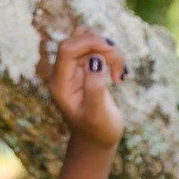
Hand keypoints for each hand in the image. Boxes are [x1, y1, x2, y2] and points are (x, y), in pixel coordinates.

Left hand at [48, 28, 126, 147]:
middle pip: (79, 39)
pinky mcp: (83, 66)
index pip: (67, 48)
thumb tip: (95, 60)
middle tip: (119, 73)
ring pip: (89, 39)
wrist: (96, 139)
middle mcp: (62, 73)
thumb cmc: (98, 131)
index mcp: (59, 84)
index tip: (112, 51)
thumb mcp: (97, 115)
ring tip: (119, 75)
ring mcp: (72, 68)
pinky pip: (96, 47)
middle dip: (104, 47)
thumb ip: (95, 88)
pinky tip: (118, 73)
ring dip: (110, 51)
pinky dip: (111, 54)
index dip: (90, 42)